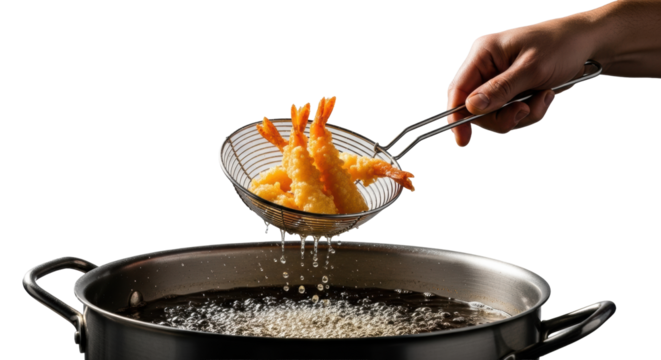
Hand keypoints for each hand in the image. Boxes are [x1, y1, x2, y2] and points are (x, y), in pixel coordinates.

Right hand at [446, 16, 595, 147]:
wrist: (587, 44)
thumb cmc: (560, 46)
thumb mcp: (532, 68)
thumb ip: (501, 89)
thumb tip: (471, 107)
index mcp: (483, 53)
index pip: (458, 89)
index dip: (457, 116)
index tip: (463, 139)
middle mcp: (486, 67)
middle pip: (475, 108)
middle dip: (502, 116)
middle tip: (525, 111)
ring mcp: (497, 81)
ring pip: (495, 115)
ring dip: (521, 115)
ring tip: (542, 98)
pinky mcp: (511, 91)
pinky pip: (510, 114)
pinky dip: (529, 112)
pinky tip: (544, 97)